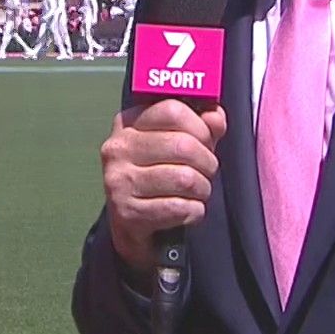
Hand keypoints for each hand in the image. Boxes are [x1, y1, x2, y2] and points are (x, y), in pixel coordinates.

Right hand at [100, 100, 226, 270]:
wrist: (131, 223)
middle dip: (207, 162)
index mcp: (129, 123)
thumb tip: (216, 117)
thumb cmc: (158, 175)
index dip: (200, 126)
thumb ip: (200, 126)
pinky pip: (178, 208)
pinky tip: (189, 210)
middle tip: (207, 172)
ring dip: (203, 189)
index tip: (207, 140)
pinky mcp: (126, 212)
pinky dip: (194, 211)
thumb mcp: (177, 143)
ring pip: (184, 179)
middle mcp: (119, 148)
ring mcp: (119, 180)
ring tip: (198, 192)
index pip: (172, 110)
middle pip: (183, 146)